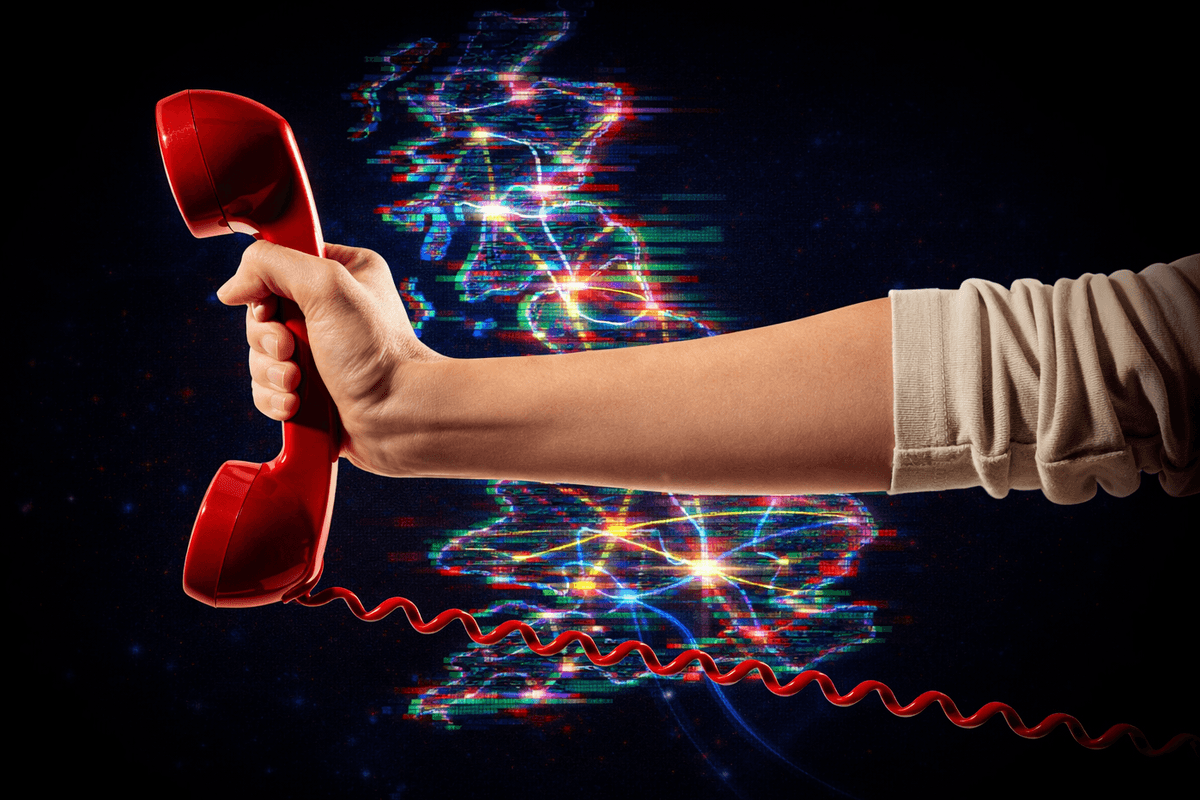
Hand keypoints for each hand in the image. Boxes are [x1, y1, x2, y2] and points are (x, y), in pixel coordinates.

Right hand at [217, 241, 445, 476]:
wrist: (402, 416)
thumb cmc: (377, 350)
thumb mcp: (327, 285)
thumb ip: (272, 265)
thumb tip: (231, 289)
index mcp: (342, 273)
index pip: (278, 267)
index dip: (264, 291)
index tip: (272, 309)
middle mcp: (331, 311)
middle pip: (261, 316)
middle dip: (267, 340)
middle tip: (290, 352)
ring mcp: (321, 354)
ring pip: (261, 356)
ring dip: (270, 373)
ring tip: (298, 384)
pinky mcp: (312, 392)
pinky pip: (269, 390)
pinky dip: (275, 399)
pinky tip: (296, 405)